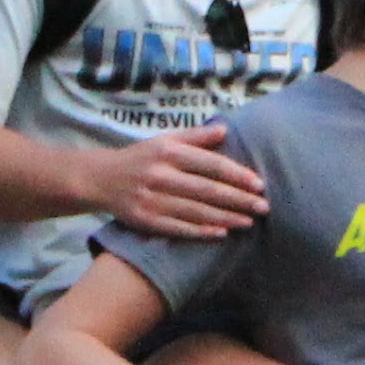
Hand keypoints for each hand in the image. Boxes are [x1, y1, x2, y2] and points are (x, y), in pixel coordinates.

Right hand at [102, 128, 267, 238]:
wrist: (100, 179)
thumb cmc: (141, 158)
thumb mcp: (165, 140)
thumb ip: (196, 136)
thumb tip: (224, 130)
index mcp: (169, 152)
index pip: (211, 164)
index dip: (237, 175)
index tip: (259, 184)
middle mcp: (161, 175)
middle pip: (207, 190)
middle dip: (239, 200)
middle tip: (264, 207)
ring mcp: (152, 199)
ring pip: (196, 211)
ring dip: (226, 217)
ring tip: (249, 222)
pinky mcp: (145, 220)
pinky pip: (178, 228)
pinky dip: (201, 232)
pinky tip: (221, 233)